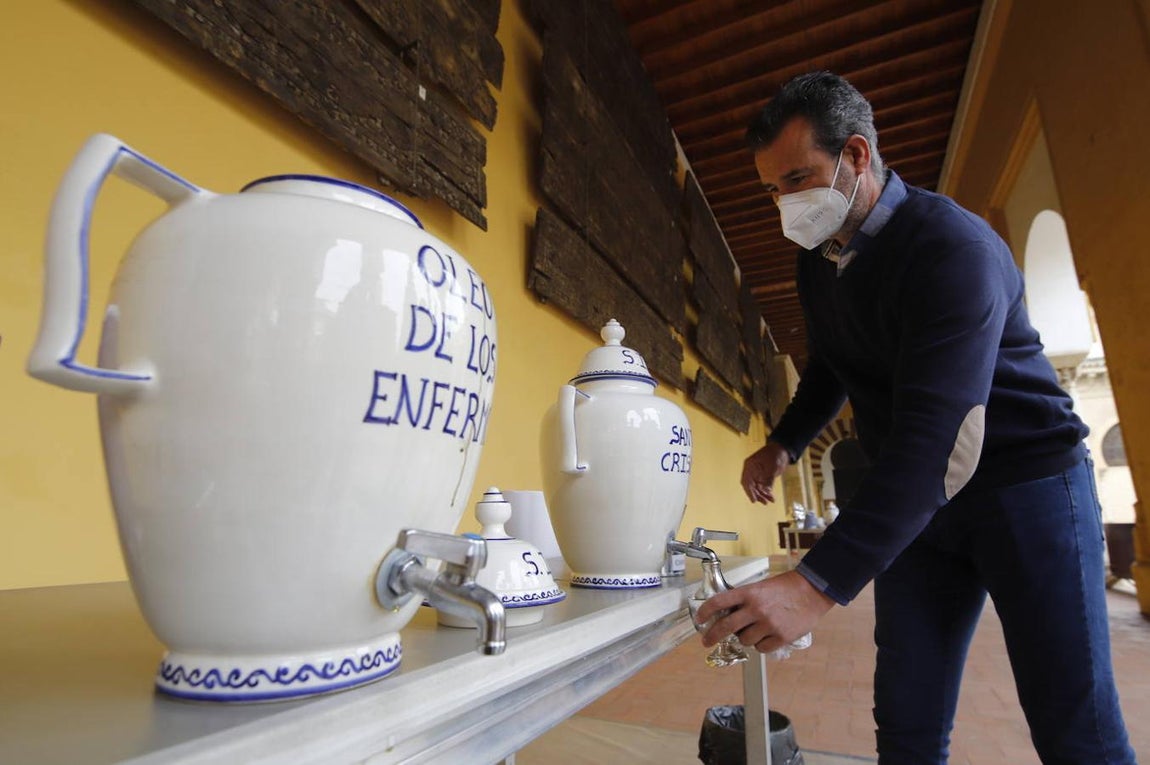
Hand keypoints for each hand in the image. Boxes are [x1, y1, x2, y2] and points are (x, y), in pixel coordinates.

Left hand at [696, 570, 833, 653]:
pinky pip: (761, 648)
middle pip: (726, 627)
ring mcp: (768, 624)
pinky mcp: (781, 636)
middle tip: (707, 641)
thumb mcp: (761, 587)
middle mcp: (756, 609)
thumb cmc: (786, 587)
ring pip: (744, 640)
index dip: (705, 612)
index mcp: (749, 593)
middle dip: (712, 636)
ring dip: (744, 638)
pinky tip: (767, 636)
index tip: (699, 619)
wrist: (812, 591)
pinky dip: (761, 644)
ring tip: (754, 630)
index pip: (719, 602)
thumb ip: (744, 600)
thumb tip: (728, 615)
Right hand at [741, 441, 789, 503]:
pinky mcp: (763, 477)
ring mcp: (757, 474)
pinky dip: (767, 492)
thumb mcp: (773, 466)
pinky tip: (771, 497)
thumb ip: (769, 478)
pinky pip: (763, 487)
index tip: (753, 500)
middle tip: (764, 502)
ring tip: (769, 501)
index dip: (749, 491)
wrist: (783, 449)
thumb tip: (766, 490)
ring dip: (763, 495)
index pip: (746, 481)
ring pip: (757, 488)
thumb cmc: (775, 454)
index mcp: (750, 465)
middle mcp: (752, 471)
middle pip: (751, 486)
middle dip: (757, 495)